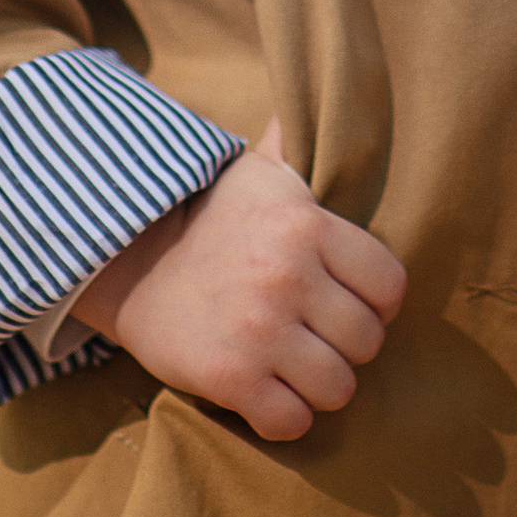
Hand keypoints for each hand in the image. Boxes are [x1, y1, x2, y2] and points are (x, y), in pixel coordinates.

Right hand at [78, 118, 407, 442]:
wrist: (126, 258)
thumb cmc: (208, 217)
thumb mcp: (258, 173)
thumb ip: (301, 149)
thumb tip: (331, 94)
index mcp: (308, 225)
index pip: (390, 285)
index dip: (377, 301)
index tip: (351, 302)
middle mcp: (290, 275)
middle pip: (368, 342)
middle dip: (347, 346)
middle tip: (316, 337)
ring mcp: (260, 329)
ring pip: (339, 388)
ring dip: (319, 386)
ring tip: (294, 367)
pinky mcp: (229, 377)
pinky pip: (291, 422)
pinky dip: (284, 418)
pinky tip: (267, 395)